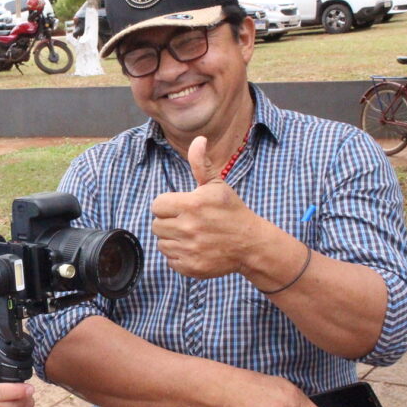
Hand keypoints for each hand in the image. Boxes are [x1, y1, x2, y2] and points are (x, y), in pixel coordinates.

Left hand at [150, 136, 260, 278]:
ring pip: (161, 243)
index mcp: (191, 205)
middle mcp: (188, 228)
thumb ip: (201, 164)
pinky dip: (178, 256)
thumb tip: (199, 140)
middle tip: (187, 221)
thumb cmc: (231, 211)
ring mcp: (189, 249)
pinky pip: (170, 260)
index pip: (157, 205)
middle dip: (169, 222)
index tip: (180, 207)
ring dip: (172, 239)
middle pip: (156, 225)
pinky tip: (193, 248)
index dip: (167, 205)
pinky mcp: (190, 267)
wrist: (250, 243)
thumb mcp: (217, 185)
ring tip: (191, 235)